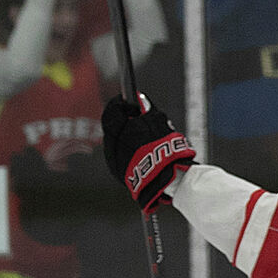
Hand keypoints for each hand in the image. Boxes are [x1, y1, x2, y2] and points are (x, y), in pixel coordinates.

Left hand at [101, 94, 194, 211]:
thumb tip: (140, 98)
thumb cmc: (163, 147)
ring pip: (117, 143)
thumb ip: (146, 107)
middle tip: (139, 118)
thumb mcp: (157, 120)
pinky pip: (121, 157)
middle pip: (113, 128)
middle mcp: (110, 147)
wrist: (167, 179)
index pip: (112, 111)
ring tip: (146, 138)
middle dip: (124, 121)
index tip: (130, 101)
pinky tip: (145, 152)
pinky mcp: (120, 174)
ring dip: (127, 137)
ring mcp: (114, 162)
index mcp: (116, 131)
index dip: (121, 103)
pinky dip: (129, 151)